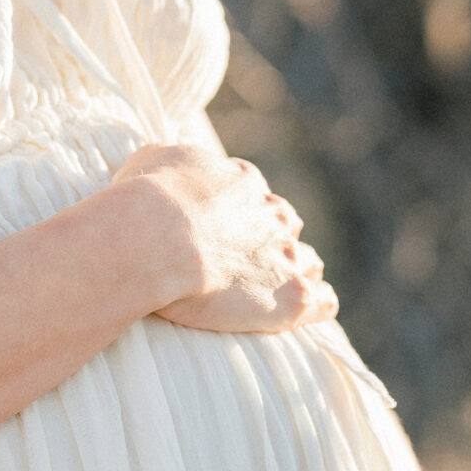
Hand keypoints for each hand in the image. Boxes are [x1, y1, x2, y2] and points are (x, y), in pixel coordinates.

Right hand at [111, 144, 337, 335]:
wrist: (159, 237)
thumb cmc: (148, 198)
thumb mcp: (152, 160)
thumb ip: (171, 163)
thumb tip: (170, 167)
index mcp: (243, 183)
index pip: (254, 194)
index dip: (237, 212)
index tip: (216, 227)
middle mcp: (271, 216)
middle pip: (285, 225)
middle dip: (270, 239)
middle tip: (240, 260)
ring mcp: (286, 256)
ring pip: (307, 261)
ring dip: (294, 271)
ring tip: (271, 290)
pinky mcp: (293, 296)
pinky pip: (322, 301)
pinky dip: (317, 304)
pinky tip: (304, 310)